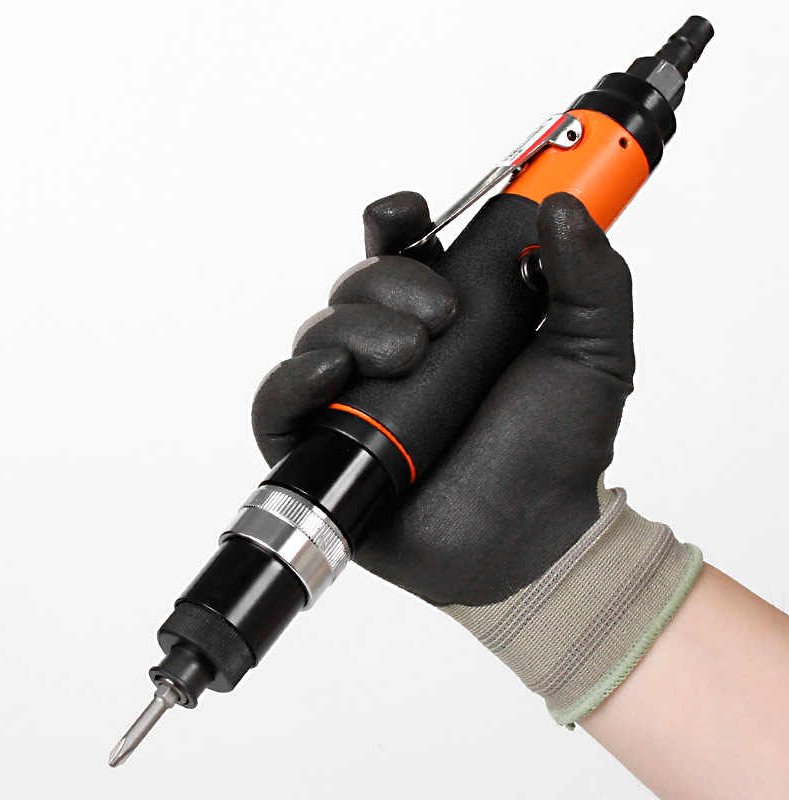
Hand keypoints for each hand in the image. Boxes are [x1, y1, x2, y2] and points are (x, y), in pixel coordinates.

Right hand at [252, 190, 634, 606]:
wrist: (531, 538)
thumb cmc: (557, 450)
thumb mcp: (594, 353)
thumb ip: (593, 278)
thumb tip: (565, 207)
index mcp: (446, 320)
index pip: (400, 251)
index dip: (397, 223)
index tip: (415, 213)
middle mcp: (392, 352)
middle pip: (355, 284)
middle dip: (385, 282)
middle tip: (440, 316)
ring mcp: (353, 400)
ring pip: (318, 331)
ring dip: (353, 327)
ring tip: (407, 355)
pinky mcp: (322, 449)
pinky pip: (276, 403)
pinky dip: (291, 379)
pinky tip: (331, 371)